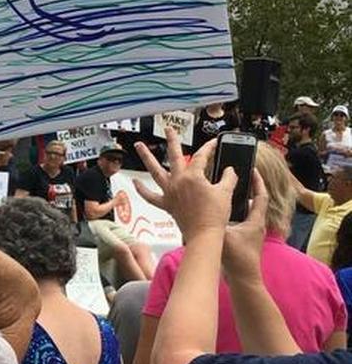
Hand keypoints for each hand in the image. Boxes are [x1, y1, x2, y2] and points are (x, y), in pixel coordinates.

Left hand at [132, 128, 233, 243]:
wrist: (204, 235)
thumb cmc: (215, 216)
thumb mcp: (226, 193)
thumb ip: (228, 177)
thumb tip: (230, 170)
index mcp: (193, 176)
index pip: (201, 156)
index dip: (209, 148)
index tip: (214, 143)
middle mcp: (178, 181)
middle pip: (174, 155)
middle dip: (172, 140)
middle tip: (169, 129)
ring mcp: (170, 192)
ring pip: (155, 171)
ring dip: (147, 157)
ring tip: (139, 146)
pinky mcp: (166, 204)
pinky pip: (150, 196)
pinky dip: (141, 190)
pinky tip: (134, 182)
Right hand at [221, 170, 267, 277]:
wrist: (244, 280)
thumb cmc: (239, 259)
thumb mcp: (225, 237)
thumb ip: (215, 224)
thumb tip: (203, 210)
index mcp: (256, 221)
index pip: (261, 196)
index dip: (258, 182)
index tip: (253, 170)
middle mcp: (256, 225)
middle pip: (255, 201)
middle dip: (248, 189)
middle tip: (238, 178)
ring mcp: (251, 233)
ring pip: (247, 212)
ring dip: (240, 201)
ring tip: (228, 192)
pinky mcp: (244, 241)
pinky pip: (241, 221)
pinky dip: (234, 214)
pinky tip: (221, 214)